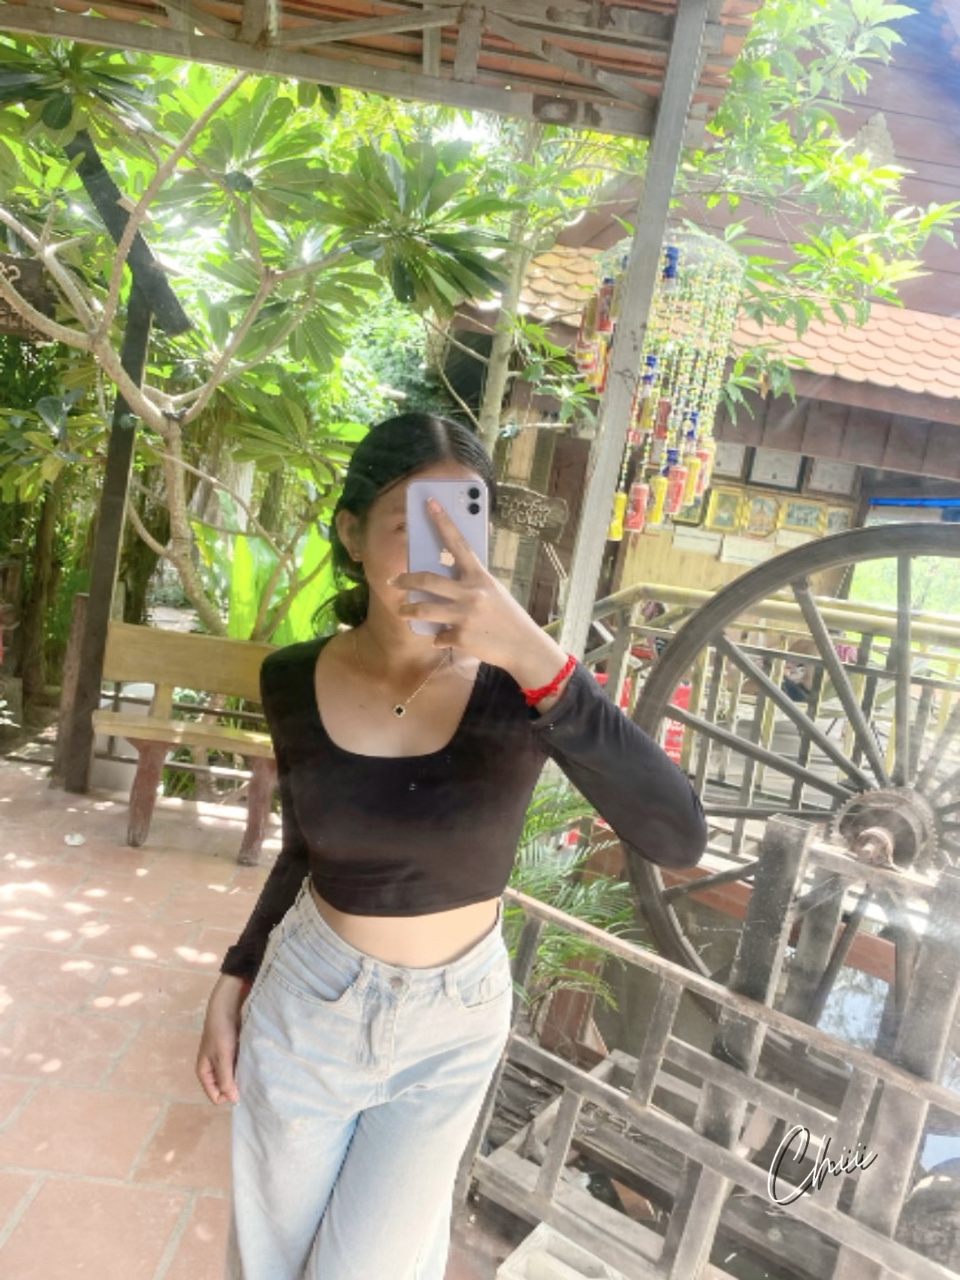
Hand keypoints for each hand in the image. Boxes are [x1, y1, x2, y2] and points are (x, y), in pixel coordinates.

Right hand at [196, 974, 245, 1104]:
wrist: (227, 1007)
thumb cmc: (222, 1032)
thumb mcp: (223, 1057)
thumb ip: (226, 1079)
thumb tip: (232, 1100)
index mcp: (204, 1073)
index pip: (215, 1096)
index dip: (228, 1095)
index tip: (242, 1087)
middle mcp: (212, 1070)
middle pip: (224, 1089)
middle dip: (236, 1086)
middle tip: (249, 1079)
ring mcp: (222, 1062)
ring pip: (232, 1078)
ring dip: (241, 1076)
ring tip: (252, 1070)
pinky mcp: (232, 1053)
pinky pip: (238, 1067)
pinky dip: (244, 1067)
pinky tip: (252, 1062)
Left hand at [392, 497, 568, 690]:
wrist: (523, 646)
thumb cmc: (505, 616)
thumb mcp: (492, 591)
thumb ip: (470, 582)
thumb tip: (443, 575)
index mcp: (479, 576)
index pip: (457, 543)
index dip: (442, 522)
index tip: (429, 503)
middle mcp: (471, 593)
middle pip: (427, 580)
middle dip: (404, 579)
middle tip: (393, 580)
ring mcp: (465, 615)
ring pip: (423, 610)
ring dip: (408, 611)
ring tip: (403, 610)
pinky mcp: (461, 637)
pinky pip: (438, 636)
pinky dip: (438, 638)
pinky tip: (443, 638)